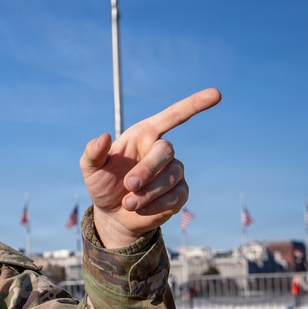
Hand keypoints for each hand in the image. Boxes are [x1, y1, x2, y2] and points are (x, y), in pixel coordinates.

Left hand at [80, 88, 220, 247]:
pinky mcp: (180, 194)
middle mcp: (161, 150)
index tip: (216, 94)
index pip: (173, 116)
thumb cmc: (103, 184)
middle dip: (148, 169)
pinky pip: (175, 197)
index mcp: (144, 136)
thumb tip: (103, 137)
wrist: (112, 214)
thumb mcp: (91, 169)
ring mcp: (173, 172)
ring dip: (148, 192)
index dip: (194, 104)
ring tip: (128, 203)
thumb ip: (93, 152)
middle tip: (129, 184)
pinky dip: (155, 205)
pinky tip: (140, 209)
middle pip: (166, 151)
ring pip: (171, 177)